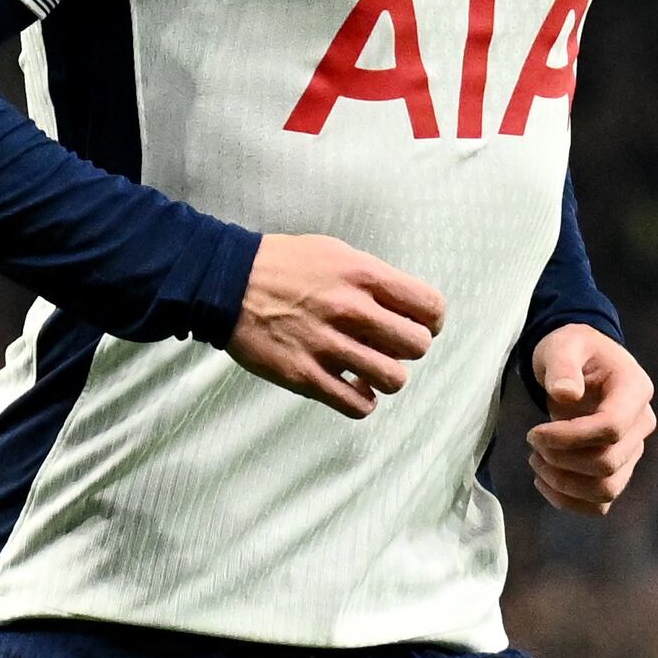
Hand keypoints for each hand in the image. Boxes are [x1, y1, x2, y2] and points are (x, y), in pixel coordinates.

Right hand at [227, 235, 444, 418]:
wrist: (225, 283)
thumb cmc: (283, 265)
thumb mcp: (335, 253)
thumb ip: (373, 278)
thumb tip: (405, 305)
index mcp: (362, 276)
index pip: (430, 306)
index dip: (431, 321)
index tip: (419, 325)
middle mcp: (350, 310)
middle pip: (417, 346)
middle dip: (409, 349)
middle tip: (390, 347)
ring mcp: (327, 345)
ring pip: (393, 379)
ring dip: (385, 377)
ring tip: (369, 370)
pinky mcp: (304, 375)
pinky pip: (356, 405)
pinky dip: (362, 401)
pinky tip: (352, 388)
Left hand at [524, 326, 655, 515]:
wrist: (581, 364)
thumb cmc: (572, 350)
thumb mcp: (562, 345)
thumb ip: (562, 366)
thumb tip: (566, 394)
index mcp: (635, 389)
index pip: (612, 427)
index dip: (570, 438)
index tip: (533, 433)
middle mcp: (642, 424)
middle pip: (608, 463)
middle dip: (562, 460)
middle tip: (532, 443)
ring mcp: (633, 450)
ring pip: (606, 490)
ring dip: (564, 484)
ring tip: (536, 461)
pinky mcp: (618, 469)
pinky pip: (600, 502)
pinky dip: (569, 501)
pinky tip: (544, 480)